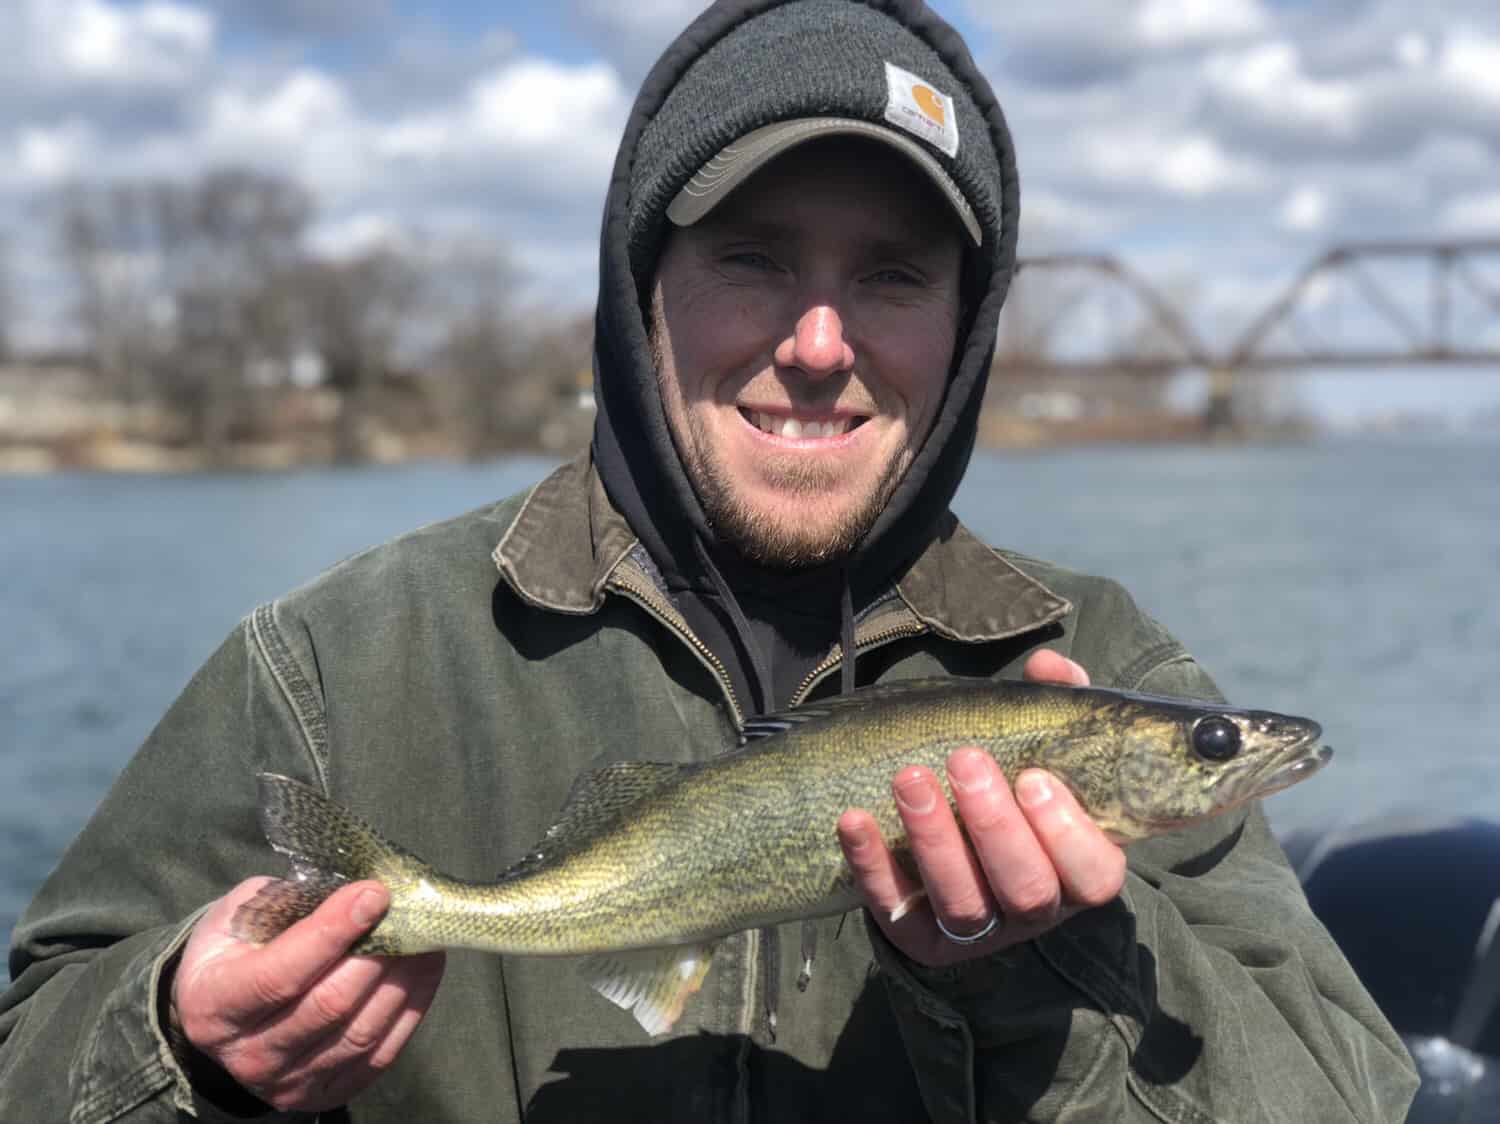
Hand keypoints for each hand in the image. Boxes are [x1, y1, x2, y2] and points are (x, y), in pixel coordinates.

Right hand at [170, 877, 444, 1112]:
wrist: (221, 1011)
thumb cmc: (236, 948)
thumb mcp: (241, 913)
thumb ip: (290, 902)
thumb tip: (357, 889)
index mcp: (215, 1003)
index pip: (281, 973)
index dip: (333, 931)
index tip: (374, 894)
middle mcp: (248, 1053)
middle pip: (330, 1005)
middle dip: (379, 953)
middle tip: (410, 913)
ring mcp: (288, 1082)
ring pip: (361, 1033)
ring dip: (403, 981)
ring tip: (425, 938)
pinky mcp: (325, 1092)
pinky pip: (380, 1054)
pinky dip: (411, 1009)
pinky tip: (425, 970)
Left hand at [837, 651, 1126, 966]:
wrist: (961, 848)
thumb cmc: (1014, 788)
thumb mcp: (1042, 746)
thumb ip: (1055, 706)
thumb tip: (1048, 668)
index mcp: (1077, 870)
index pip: (1094, 874)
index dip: (1067, 832)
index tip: (1033, 776)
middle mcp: (1034, 910)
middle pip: (1026, 888)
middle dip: (993, 824)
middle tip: (964, 760)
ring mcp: (978, 931)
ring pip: (963, 904)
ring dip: (934, 840)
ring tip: (909, 779)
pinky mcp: (920, 937)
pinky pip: (896, 910)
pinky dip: (872, 866)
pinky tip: (854, 820)